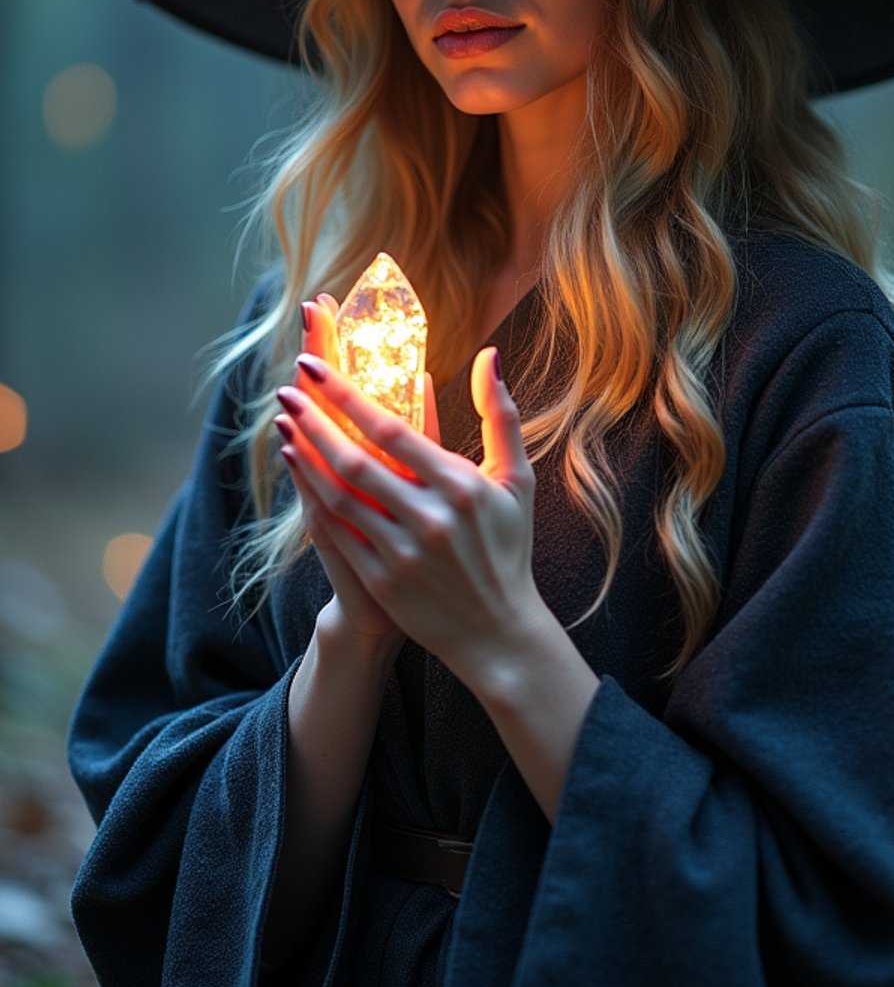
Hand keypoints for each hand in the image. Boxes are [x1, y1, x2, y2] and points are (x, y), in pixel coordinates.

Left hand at [274, 344, 544, 689]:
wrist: (497, 632)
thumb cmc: (508, 546)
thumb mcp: (516, 479)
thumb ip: (500, 413)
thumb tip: (490, 354)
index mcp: (461, 488)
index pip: (392, 431)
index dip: (348, 396)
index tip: (316, 367)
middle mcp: (429, 519)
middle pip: (356, 461)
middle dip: (315, 420)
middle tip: (288, 389)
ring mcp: (402, 554)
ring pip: (339, 496)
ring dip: (307, 456)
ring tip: (285, 423)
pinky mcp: (382, 582)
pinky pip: (338, 533)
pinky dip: (313, 498)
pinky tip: (299, 470)